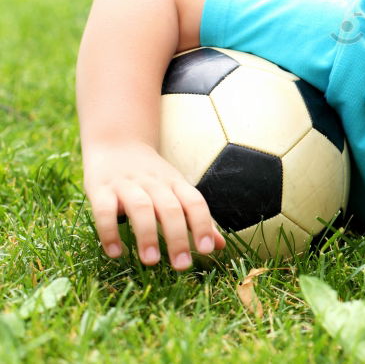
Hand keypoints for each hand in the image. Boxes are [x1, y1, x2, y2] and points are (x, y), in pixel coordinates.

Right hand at [83, 143, 224, 269]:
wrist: (118, 142)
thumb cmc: (152, 176)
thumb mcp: (177, 190)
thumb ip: (196, 218)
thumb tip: (220, 246)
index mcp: (175, 183)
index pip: (194, 202)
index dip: (203, 224)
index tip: (206, 250)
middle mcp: (154, 183)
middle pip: (170, 208)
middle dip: (177, 237)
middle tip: (182, 265)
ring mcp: (127, 185)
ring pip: (141, 207)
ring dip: (147, 234)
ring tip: (151, 261)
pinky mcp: (100, 189)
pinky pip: (104, 210)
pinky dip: (109, 231)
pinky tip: (115, 253)